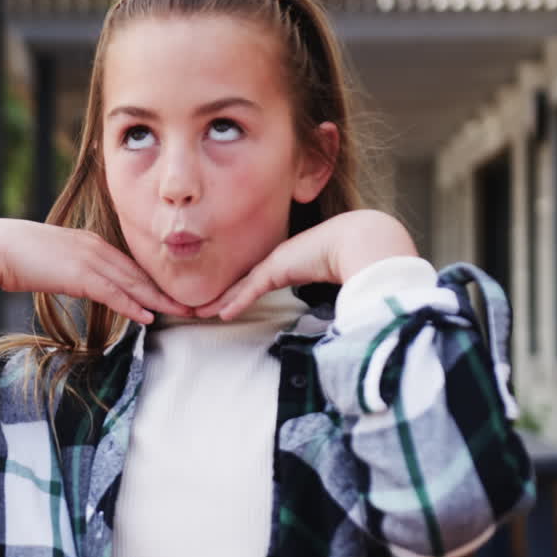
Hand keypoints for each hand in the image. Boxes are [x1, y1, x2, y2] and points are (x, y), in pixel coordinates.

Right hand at [0, 219, 190, 324]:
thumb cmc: (14, 255)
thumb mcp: (50, 261)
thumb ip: (68, 269)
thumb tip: (74, 281)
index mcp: (89, 243)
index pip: (129, 265)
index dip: (152, 281)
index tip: (171, 294)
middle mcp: (95, 247)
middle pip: (139, 273)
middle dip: (167, 290)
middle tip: (193, 304)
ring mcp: (89, 259)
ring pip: (133, 283)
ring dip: (159, 300)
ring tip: (183, 313)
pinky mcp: (79, 274)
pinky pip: (113, 292)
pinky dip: (132, 305)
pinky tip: (148, 318)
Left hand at [196, 209, 416, 319]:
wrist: (360, 239)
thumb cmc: (353, 257)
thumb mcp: (332, 278)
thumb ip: (326, 294)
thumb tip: (335, 316)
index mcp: (289, 263)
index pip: (256, 281)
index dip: (237, 293)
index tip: (219, 304)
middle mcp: (278, 261)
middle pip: (241, 282)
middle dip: (218, 295)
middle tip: (196, 308)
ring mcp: (276, 263)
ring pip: (240, 286)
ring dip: (218, 301)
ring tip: (197, 313)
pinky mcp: (277, 269)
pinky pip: (251, 289)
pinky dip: (235, 302)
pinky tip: (219, 314)